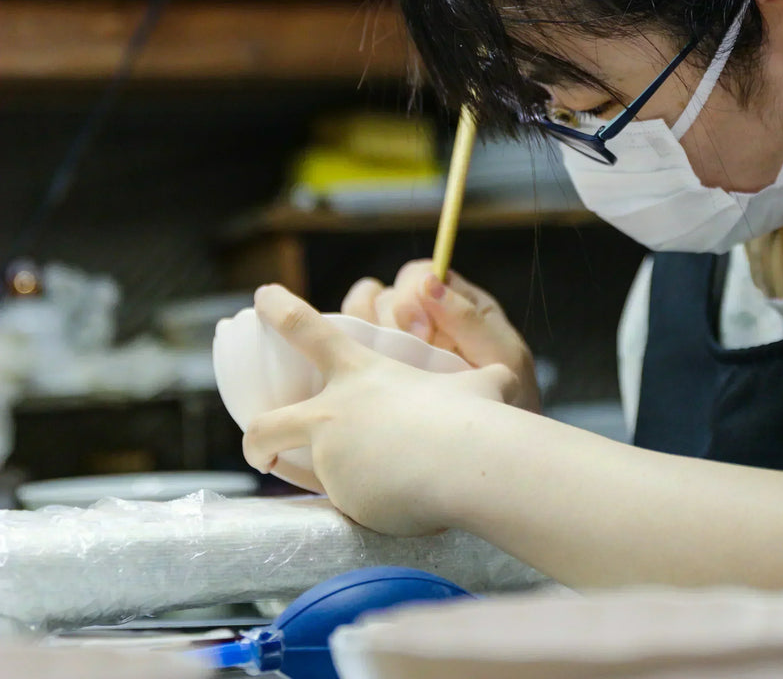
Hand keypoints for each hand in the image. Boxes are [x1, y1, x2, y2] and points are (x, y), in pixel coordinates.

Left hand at [243, 284, 521, 534]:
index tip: (260, 297)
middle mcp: (333, 414)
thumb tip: (502, 377)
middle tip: (262, 446)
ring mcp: (331, 460)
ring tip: (337, 487)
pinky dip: (356, 506)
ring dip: (300, 480)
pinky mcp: (342, 501)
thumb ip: (477, 381)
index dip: (279, 309)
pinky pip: (340, 506)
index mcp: (360, 373)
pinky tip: (385, 508)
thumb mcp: (482, 383)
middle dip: (256, 437)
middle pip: (265, 423)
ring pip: (295, 474)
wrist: (464, 464)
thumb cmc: (474, 414)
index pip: (305, 329)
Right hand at [340, 261, 540, 411]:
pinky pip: (345, 354)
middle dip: (386, 319)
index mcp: (454, 304)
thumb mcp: (502, 358)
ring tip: (386, 370)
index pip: (417, 276)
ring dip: (362, 334)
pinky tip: (361, 384)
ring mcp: (392, 348)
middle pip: (380, 296)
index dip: (412, 294)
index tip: (423, 332)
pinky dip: (344, 358)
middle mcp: (419, 320)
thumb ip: (468, 320)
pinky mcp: (374, 378)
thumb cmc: (510, 401)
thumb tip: (430, 283)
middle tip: (407, 354)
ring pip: (356, 318)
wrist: (496, 456)